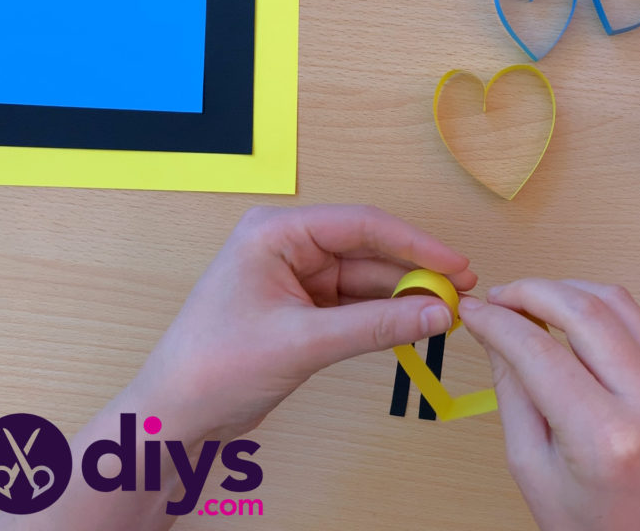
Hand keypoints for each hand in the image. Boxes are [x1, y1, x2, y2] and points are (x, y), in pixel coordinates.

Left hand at [133, 204, 474, 442]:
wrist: (177, 414)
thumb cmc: (216, 366)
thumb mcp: (303, 342)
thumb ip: (375, 326)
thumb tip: (438, 313)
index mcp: (276, 233)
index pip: (361, 225)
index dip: (416, 244)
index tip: (457, 265)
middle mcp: (288, 246)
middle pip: (368, 251)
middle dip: (415, 273)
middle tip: (461, 293)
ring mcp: (296, 277)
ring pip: (366, 279)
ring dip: (404, 297)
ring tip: (447, 313)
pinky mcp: (303, 308)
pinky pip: (355, 304)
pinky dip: (384, 315)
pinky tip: (415, 324)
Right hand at [459, 280, 639, 530]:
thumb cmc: (592, 526)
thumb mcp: (531, 467)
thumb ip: (512, 392)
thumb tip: (493, 332)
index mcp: (605, 437)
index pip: (540, 352)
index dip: (499, 323)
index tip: (473, 312)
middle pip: (584, 313)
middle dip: (532, 292)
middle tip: (498, 297)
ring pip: (617, 303)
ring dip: (566, 290)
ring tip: (528, 301)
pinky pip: (637, 322)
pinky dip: (597, 308)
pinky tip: (567, 316)